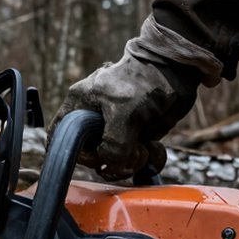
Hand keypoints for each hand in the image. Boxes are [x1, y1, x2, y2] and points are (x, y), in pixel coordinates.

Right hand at [48, 15, 222, 179]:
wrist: (178, 71)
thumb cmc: (145, 82)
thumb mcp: (123, 113)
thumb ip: (113, 145)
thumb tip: (111, 168)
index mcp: (79, 106)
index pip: (59, 137)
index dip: (71, 153)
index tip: (96, 157)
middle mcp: (93, 120)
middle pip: (90, 157)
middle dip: (110, 161)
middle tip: (131, 153)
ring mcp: (114, 129)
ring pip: (114, 161)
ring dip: (132, 162)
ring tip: (146, 148)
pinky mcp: (134, 136)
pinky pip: (134, 159)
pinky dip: (146, 160)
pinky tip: (155, 149)